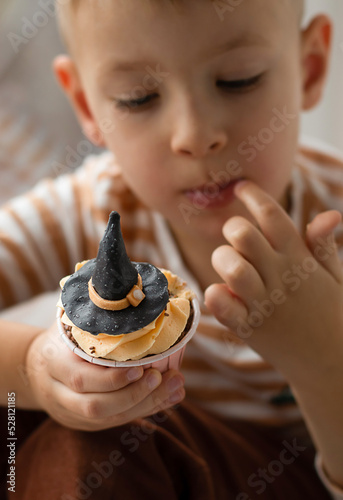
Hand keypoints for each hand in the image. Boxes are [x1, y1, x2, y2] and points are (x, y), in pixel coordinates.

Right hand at [26, 323, 184, 430]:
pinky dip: (145, 410)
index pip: (81, 379)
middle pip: (95, 406)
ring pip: (109, 419)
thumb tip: (133, 301)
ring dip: (146, 405)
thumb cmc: (60, 338)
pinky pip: (116, 422)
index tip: (142, 367)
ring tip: (175, 387)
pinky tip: (169, 397)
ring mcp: (71, 412)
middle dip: (134, 395)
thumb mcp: (69, 322)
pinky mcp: (85, 423)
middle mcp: (59, 393)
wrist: (33, 368)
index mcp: (53, 363)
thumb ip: (93, 315)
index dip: (112, 379)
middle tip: (162, 378)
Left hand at [205, 180, 342, 379]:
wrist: (332, 364)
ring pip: (230, 265)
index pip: (272, 215)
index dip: (253, 195)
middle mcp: (280, 277)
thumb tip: (328, 214)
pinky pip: (221, 304)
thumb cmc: (332, 315)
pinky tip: (223, 295)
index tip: (241, 187)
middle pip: (242, 234)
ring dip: (223, 260)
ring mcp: (264, 304)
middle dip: (233, 228)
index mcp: (301, 260)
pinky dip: (215, 295)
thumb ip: (325, 246)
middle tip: (236, 238)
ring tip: (230, 268)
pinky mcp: (250, 329)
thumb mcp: (335, 278)